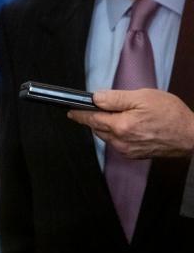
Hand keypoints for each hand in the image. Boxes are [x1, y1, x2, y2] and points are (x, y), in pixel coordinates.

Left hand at [67, 89, 193, 158]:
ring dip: (106, 126)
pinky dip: (116, 134)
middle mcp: (120, 141)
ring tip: (119, 115)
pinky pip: (117, 143)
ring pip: (106, 136)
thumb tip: (95, 98)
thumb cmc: (171, 115)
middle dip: (94, 118)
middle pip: (96, 128)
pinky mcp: (134, 155)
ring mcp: (126, 150)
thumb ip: (115, 98)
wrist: (191, 136)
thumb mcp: (143, 97)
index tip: (71, 110)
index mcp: (120, 126)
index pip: (91, 119)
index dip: (79, 113)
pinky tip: (128, 126)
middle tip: (98, 108)